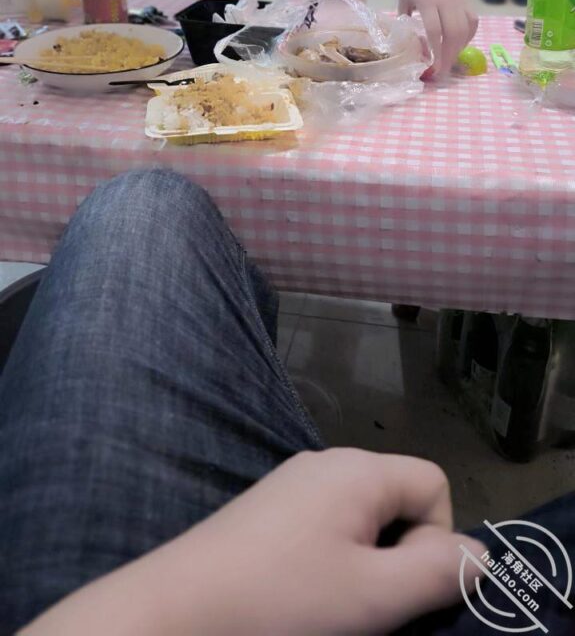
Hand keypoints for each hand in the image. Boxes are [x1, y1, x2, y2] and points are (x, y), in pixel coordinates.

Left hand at [25, 449, 485, 635]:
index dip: (436, 540)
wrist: (176, 611)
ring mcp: (291, 485)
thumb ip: (437, 573)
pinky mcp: (265, 511)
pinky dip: (330, 563)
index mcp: (358, 469)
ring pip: (362, 520)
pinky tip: (301, 599)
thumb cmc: (283, 601)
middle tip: (369, 607)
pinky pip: (326, 529)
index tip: (402, 590)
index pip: (434, 484)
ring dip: (365, 566)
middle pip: (398, 500)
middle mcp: (326, 463)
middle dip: (400, 556)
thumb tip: (478, 554)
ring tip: (333, 609)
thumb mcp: (373, 597)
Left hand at [399, 0, 477, 77]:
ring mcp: (458, 0)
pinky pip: (472, 21)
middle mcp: (446, 1)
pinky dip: (468, 36)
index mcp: (427, 1)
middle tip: (443, 70)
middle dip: (449, 55)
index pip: (435, 30)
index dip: (436, 51)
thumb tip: (409, 42)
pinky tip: (460, 44)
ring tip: (450, 61)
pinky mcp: (464, 0)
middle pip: (453, 33)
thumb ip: (405, 19)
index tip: (434, 67)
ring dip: (459, 48)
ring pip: (465, 29)